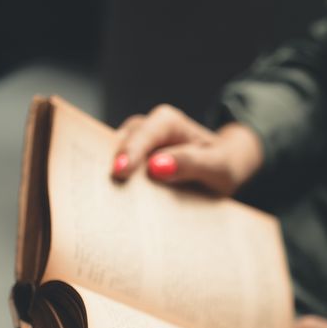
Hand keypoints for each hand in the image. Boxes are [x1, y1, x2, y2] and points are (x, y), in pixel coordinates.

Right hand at [111, 103, 263, 194]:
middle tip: (103, 189)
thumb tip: (156, 167)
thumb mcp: (218, 166)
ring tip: (105, 200)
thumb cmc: (222, 164)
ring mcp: (137, 146)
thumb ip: (190, 164)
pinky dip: (115, 186)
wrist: (222, 168)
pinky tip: (114, 204)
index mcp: (169, 123)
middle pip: (122, 142)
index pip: (145, 133)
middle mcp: (148, 129)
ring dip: (109, 175)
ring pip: (114, 155)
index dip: (131, 151)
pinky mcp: (133, 164)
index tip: (120, 172)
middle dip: (111, 163)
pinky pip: (119, 171)